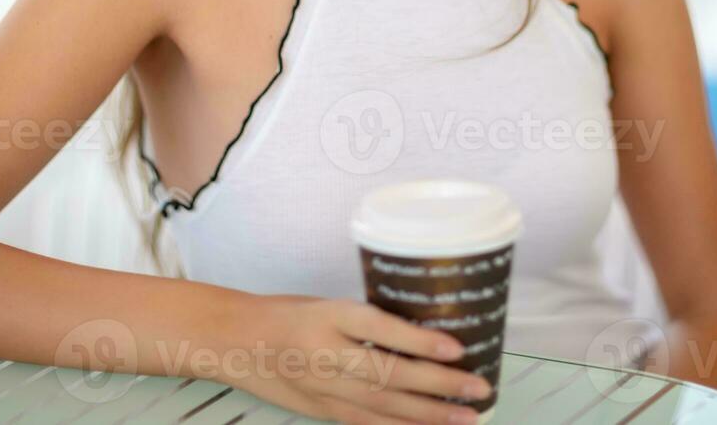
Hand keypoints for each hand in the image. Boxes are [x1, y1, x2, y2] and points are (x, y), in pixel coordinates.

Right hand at [226, 293, 492, 424]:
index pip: (380, 329)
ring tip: (468, 417)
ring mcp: (324, 388)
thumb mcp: (328, 303)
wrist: (237, 342)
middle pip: (388, 374)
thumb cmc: (289, 313)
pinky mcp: (323, 411)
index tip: (456, 347)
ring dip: (430, 415)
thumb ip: (368, 320)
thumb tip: (424, 332)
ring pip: (384, 407)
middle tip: (479, 388)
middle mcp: (326, 355)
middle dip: (439, 385)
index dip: (419, 341)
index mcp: (328, 316)